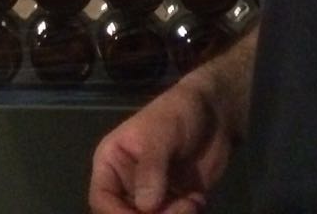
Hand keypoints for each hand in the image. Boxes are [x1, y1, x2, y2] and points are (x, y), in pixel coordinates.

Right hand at [89, 81, 232, 213]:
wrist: (216, 112)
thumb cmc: (179, 112)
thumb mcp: (161, 134)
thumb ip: (151, 168)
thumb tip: (146, 206)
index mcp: (111, 163)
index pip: (101, 199)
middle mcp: (127, 184)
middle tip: (175, 211)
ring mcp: (152, 196)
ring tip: (191, 203)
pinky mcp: (175, 204)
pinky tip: (197, 199)